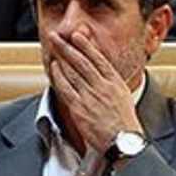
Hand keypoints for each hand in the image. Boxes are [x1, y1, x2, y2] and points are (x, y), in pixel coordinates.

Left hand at [48, 31, 142, 153]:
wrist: (121, 141)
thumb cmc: (122, 123)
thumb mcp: (122, 97)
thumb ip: (110, 84)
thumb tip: (100, 73)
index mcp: (115, 83)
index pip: (99, 59)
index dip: (86, 45)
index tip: (78, 35)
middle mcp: (102, 86)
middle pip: (82, 61)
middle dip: (68, 46)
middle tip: (57, 36)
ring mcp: (90, 96)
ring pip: (73, 72)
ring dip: (61, 57)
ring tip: (53, 46)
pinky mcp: (79, 107)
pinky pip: (66, 88)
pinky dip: (59, 76)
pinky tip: (53, 67)